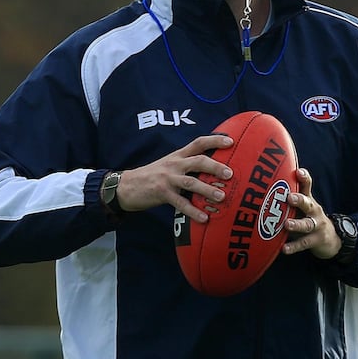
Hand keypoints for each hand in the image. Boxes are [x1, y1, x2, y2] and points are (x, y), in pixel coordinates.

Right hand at [116, 134, 233, 221]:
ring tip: (221, 197)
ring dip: (207, 190)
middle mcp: (175, 164)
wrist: (126, 185)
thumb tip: (212, 170)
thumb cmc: (152, 176)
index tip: (231, 141)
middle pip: (198, 161)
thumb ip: (187, 164)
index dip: (215, 140)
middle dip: (215, 166)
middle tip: (229, 174)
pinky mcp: (162, 193)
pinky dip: (193, 211)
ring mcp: (168, 179)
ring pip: (191, 182)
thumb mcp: (169, 164)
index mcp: (178, 155)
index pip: (198, 143)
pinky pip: (180, 203)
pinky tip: (204, 218)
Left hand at [282, 168, 341, 258]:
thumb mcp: (303, 207)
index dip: (304, 178)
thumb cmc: (309, 218)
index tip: (298, 171)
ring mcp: (317, 225)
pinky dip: (294, 246)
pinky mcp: (316, 240)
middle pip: (308, 203)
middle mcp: (314, 211)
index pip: (307, 186)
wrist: (331, 238)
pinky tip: (284, 249)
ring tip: (286, 224)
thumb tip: (263, 188)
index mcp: (309, 200)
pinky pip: (304, 243)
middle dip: (299, 200)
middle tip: (290, 197)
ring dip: (296, 224)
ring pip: (307, 224)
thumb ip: (288, 198)